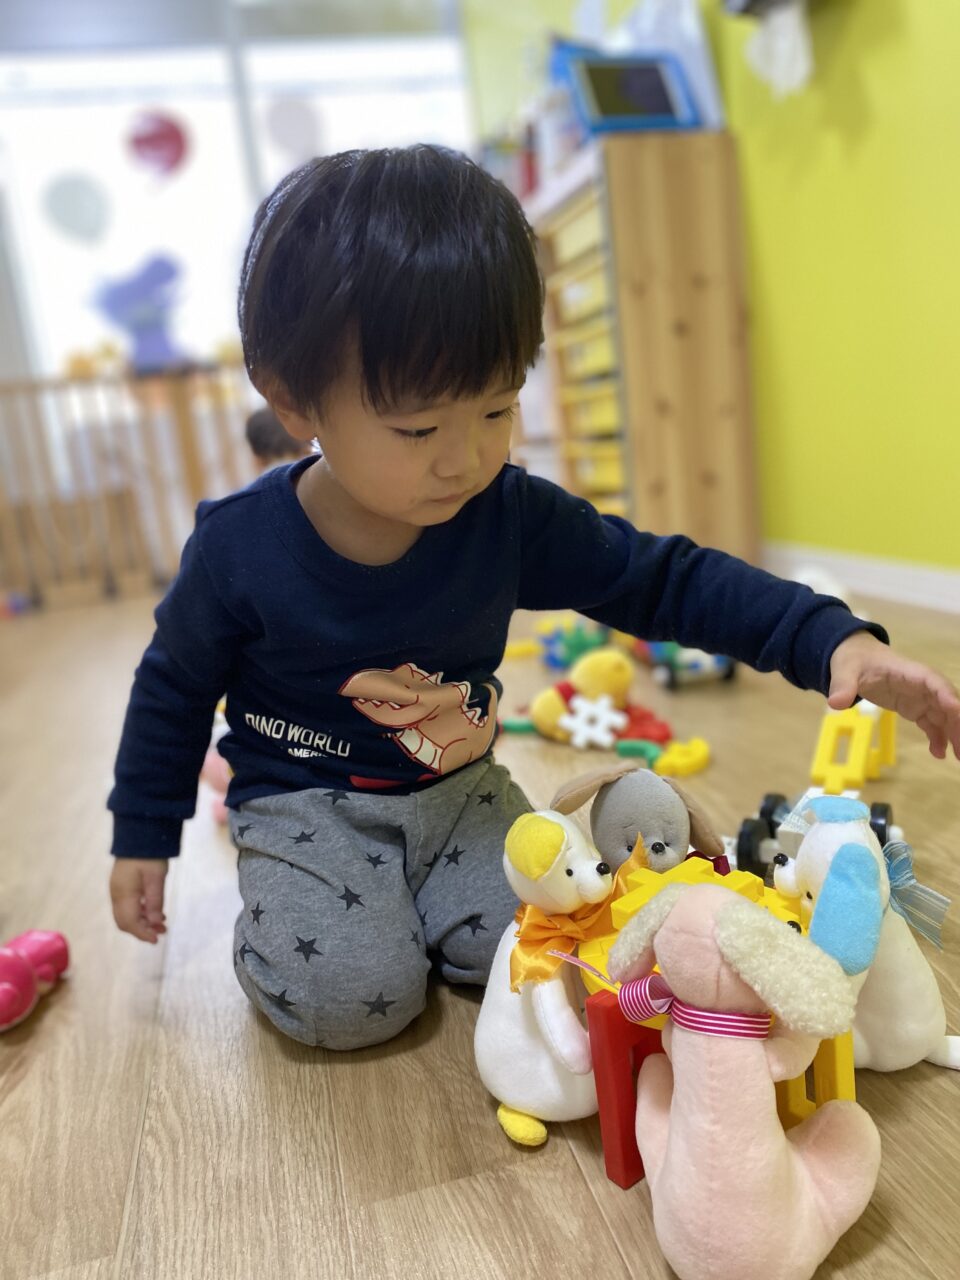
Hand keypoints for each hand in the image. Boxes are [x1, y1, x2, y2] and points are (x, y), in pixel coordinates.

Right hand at [110, 858, 168, 943]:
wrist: (139, 833)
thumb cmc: (149, 854)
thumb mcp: (156, 877)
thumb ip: (155, 901)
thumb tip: (155, 922)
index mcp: (123, 894)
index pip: (130, 922)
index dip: (143, 933)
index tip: (157, 939)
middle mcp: (116, 895)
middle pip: (125, 922)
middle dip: (142, 930)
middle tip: (161, 932)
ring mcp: (117, 890)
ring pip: (126, 915)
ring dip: (143, 922)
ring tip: (162, 924)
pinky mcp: (121, 886)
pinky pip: (128, 906)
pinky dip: (141, 912)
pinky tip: (154, 912)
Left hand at [828, 631, 959, 759]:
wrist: (856, 658)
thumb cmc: (855, 660)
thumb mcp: (845, 670)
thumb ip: (843, 685)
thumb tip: (835, 703)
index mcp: (909, 672)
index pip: (934, 682)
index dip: (946, 695)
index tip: (956, 710)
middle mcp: (921, 685)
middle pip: (947, 701)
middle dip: (958, 722)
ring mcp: (920, 698)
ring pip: (944, 715)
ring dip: (953, 734)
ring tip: (957, 757)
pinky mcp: (915, 708)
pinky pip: (932, 723)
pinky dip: (938, 737)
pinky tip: (939, 754)